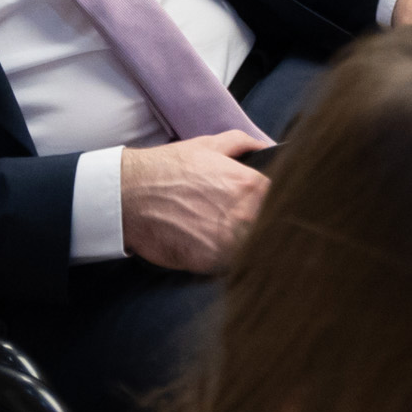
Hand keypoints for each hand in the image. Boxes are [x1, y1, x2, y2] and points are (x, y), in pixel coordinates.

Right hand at [119, 131, 271, 272]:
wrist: (129, 194)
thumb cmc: (168, 168)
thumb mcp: (208, 145)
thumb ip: (244, 144)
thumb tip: (267, 147)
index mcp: (250, 184)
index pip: (282, 201)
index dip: (276, 206)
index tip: (268, 209)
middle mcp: (244, 214)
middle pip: (270, 229)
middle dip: (263, 228)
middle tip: (242, 224)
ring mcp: (227, 242)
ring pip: (252, 251)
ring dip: (245, 247)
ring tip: (223, 237)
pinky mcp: (209, 263)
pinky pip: (228, 267)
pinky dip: (223, 262)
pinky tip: (209, 248)